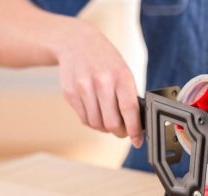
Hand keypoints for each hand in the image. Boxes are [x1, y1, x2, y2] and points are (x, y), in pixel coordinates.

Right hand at [55, 20, 142, 147]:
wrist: (76, 42)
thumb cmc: (105, 60)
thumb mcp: (123, 71)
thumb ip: (129, 95)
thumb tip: (138, 123)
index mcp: (121, 76)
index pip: (129, 110)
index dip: (134, 130)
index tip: (137, 141)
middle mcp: (102, 82)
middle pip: (111, 122)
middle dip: (119, 132)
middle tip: (122, 132)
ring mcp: (83, 87)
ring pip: (96, 124)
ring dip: (104, 128)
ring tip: (108, 120)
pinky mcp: (70, 93)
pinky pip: (84, 119)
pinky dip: (92, 121)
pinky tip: (96, 113)